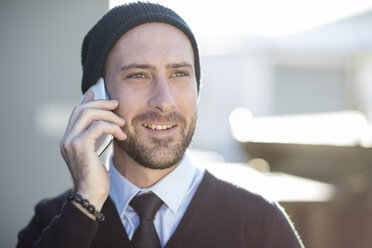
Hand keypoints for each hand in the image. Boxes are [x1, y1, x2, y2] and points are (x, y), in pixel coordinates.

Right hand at [59, 90, 125, 210]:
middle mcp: (66, 138)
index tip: (97, 92)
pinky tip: (121, 136)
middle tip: (117, 104)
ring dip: (109, 115)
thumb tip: (102, 123)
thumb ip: (96, 137)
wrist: (91, 195)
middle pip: (81, 109)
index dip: (87, 101)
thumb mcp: (95, 152)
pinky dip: (113, 127)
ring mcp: (71, 141)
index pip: (76, 113)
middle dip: (102, 104)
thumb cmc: (96, 176)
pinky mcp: (80, 146)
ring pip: (89, 114)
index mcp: (68, 139)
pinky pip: (98, 126)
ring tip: (123, 122)